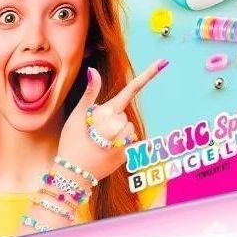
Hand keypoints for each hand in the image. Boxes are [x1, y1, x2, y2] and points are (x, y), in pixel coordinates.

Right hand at [56, 60, 167, 183]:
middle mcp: (119, 125)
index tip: (163, 62)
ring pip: (129, 129)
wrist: (72, 174)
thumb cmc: (72, 142)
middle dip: (113, 121)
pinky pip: (132, 142)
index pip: (131, 89)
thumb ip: (90, 92)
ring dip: (118, 134)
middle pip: (124, 115)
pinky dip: (125, 145)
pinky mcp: (128, 154)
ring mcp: (125, 141)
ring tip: (101, 143)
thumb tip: (93, 70)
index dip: (148, 75)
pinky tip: (111, 151)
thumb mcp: (77, 115)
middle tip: (95, 132)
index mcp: (108, 111)